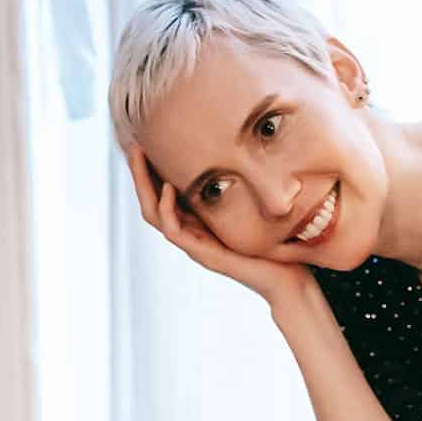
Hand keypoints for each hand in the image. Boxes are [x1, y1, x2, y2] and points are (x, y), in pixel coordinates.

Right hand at [126, 143, 312, 305]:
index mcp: (198, 222)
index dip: (151, 171)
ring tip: (140, 158)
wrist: (288, 279)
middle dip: (139, 174)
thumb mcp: (254, 206)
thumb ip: (242, 186)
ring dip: (144, 185)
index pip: (161, 194)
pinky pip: (173, 231)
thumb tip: (244, 151)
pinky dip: (167, 208)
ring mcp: (195, 245)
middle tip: (133, 145)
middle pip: (150, 202)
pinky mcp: (204, 255)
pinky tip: (168, 187)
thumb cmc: (273, 244)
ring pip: (154, 215)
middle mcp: (191, 234)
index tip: (146, 142)